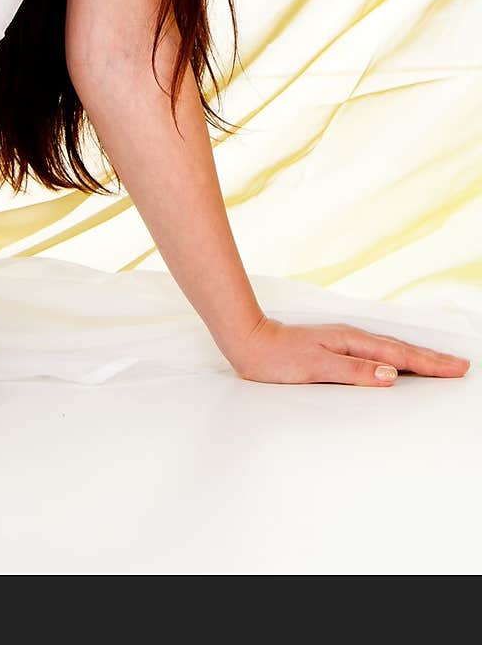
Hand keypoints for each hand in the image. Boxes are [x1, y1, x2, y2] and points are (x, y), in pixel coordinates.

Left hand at [230, 315, 471, 385]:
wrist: (251, 343)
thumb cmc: (279, 358)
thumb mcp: (316, 367)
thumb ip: (354, 370)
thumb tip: (391, 373)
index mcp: (352, 342)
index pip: (399, 356)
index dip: (430, 364)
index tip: (457, 368)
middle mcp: (352, 339)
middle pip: (401, 350)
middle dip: (432, 359)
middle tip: (461, 366)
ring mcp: (345, 343)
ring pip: (391, 351)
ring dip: (417, 358)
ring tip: (440, 364)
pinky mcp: (337, 349)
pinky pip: (377, 354)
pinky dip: (396, 358)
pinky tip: (398, 364)